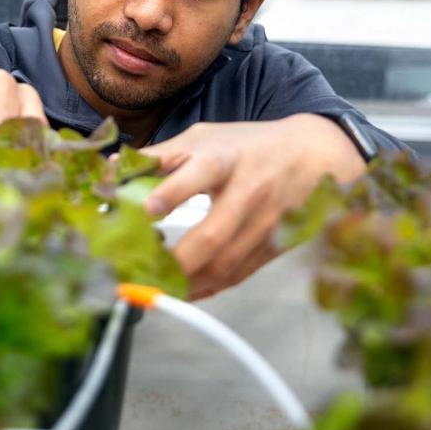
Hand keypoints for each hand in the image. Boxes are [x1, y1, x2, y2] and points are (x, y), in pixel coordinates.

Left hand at [140, 115, 365, 299]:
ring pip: (225, 264)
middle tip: (141, 273)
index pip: (197, 175)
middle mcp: (246, 192)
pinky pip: (238, 275)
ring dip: (187, 283)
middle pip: (213, 234)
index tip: (144, 212)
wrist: (315, 155)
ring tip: (154, 289)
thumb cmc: (249, 144)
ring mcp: (263, 223)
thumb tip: (115, 166)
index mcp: (224, 158)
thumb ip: (160, 155)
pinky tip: (184, 292)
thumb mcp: (205, 137)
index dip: (170, 194)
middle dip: (176, 261)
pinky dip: (209, 288)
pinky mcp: (273, 245)